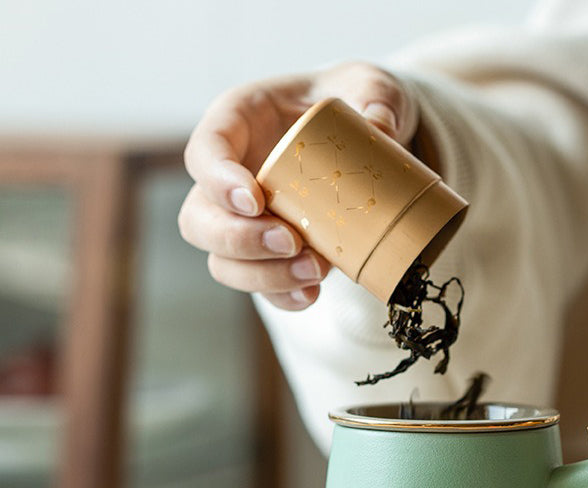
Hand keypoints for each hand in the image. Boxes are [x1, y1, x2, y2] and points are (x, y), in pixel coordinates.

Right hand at [178, 62, 419, 309]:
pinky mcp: (271, 254)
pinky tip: (312, 294)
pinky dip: (283, 297)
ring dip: (263, 275)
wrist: (361, 137)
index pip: (204, 153)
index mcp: (238, 123)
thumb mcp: (370, 86)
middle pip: (199, 220)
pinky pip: (260, 286)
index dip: (218, 180)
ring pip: (222, 261)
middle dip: (238, 240)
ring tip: (316, 270)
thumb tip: (383, 132)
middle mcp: (230, 177)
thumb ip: (378, 100)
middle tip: (291, 241)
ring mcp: (246, 221)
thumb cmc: (352, 100)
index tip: (255, 199)